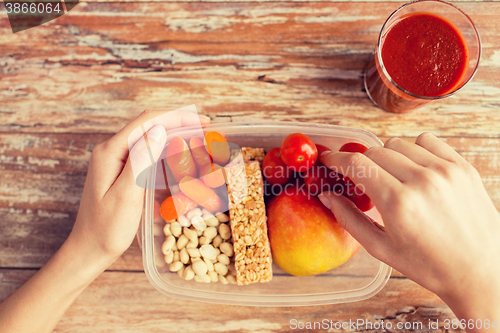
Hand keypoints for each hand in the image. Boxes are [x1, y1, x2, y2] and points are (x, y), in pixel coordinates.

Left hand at [0, 107, 209, 332]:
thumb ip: (141, 160)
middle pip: (148, 126)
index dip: (176, 117)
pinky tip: (179, 156)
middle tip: (206, 130)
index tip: (202, 122)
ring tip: (197, 139)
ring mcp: (115, 161)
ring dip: (173, 135)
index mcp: (110, 152)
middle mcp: (111, 151)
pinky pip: (146, 153)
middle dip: (178, 123)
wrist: (89, 249)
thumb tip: (159, 129)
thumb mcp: (126, 195)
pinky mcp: (121, 172)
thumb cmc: (107, 228)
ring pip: (148, 138)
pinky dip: (166, 151)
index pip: (147, 122)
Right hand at [319, 133, 499, 327]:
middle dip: (361, 163)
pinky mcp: (462, 167)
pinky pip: (427, 141)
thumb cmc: (431, 266)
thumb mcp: (382, 248)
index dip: (336, 158)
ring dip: (387, 156)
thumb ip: (349, 219)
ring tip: (392, 178)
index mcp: (398, 203)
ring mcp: (445, 170)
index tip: (329, 159)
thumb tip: (327, 196)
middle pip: (375, 151)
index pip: (356, 163)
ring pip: (399, 143)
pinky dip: (414, 150)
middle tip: (361, 179)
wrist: (482, 271)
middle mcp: (421, 180)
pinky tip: (414, 170)